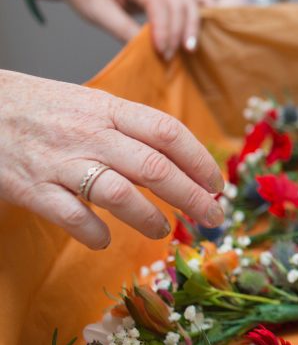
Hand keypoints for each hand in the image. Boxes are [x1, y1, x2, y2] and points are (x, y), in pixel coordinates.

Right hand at [0, 70, 224, 249]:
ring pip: (119, 194)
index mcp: (109, 109)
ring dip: (150, 218)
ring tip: (164, 230)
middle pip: (155, 168)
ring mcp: (61, 162)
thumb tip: (178, 160)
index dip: (200, 160)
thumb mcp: (91, 104)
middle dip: (192, 197)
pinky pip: (72, 217)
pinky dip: (95, 233)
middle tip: (214, 218)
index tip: (218, 184)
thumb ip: (130, 129)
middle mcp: (90, 134)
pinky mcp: (32, 188)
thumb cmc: (42, 108)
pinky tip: (105, 240)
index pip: (168, 132)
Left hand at [44, 0, 214, 60]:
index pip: (156, 0)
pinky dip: (204, 9)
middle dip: (176, 31)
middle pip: (176, 1)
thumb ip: (122, 29)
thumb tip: (147, 50)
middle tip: (168, 57)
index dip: (162, 27)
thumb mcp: (98, 13)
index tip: (161, 50)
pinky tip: (208, 25)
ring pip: (188, 0)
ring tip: (187, 48)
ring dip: (191, 25)